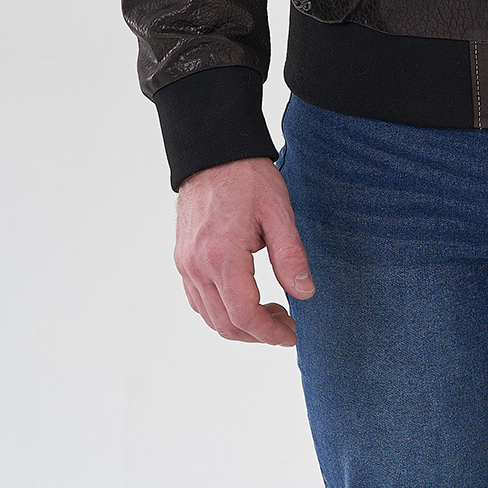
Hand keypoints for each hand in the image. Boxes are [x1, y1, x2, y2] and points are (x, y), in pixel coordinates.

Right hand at [174, 156, 313, 345]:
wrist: (213, 152)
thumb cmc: (247, 176)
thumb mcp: (278, 212)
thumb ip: (291, 256)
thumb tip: (304, 293)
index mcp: (222, 256)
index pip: (244, 314)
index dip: (269, 333)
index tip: (291, 335)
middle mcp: (197, 266)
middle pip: (225, 323)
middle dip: (258, 334)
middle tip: (287, 326)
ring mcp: (186, 264)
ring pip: (209, 316)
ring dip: (239, 325)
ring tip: (270, 313)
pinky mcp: (183, 258)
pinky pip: (197, 299)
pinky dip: (220, 311)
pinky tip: (244, 300)